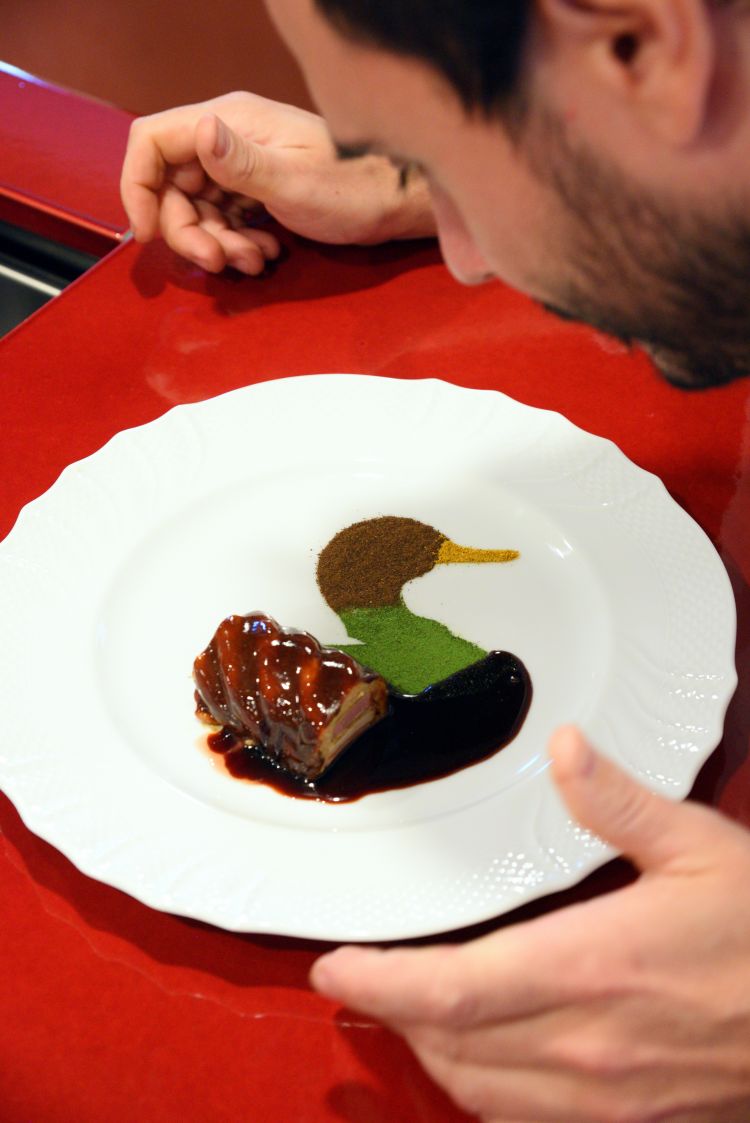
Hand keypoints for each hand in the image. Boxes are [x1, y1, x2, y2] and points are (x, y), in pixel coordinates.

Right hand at [120, 91, 434, 273]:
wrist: (395, 203)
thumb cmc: (354, 187)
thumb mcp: (295, 182)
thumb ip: (242, 163)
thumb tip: (200, 131)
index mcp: (229, 121)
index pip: (152, 140)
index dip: (137, 186)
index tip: (148, 234)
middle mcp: (228, 139)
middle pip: (171, 186)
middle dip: (188, 231)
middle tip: (219, 261)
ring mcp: (241, 166)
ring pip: (197, 210)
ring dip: (216, 244)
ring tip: (255, 260)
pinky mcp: (255, 191)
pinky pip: (223, 220)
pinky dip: (235, 244)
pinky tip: (266, 254)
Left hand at [311, 727, 749, 1121]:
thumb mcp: (700, 847)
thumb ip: (618, 802)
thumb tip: (562, 747)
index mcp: (592, 966)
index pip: (451, 990)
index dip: (379, 982)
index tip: (334, 965)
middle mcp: (586, 1043)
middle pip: (448, 1043)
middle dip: (391, 1012)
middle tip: (361, 976)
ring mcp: (607, 1096)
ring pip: (479, 1089)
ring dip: (429, 1049)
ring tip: (406, 1008)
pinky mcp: (631, 1120)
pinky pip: (526, 1119)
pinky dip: (481, 1088)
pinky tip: (479, 1056)